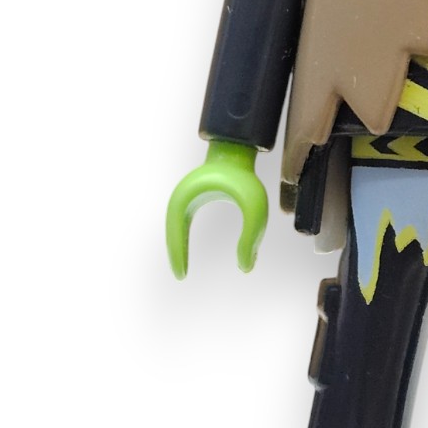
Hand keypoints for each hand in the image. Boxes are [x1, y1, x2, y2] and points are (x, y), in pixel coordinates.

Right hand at [165, 139, 268, 276]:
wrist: (236, 151)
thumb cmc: (244, 177)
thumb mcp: (254, 209)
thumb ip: (252, 238)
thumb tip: (246, 267)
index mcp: (191, 199)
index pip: (176, 232)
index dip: (178, 255)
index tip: (182, 275)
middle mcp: (184, 199)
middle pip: (173, 232)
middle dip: (175, 254)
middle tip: (180, 276)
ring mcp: (188, 198)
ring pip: (176, 229)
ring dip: (178, 247)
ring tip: (183, 269)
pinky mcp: (194, 199)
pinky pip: (183, 224)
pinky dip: (182, 240)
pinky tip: (189, 254)